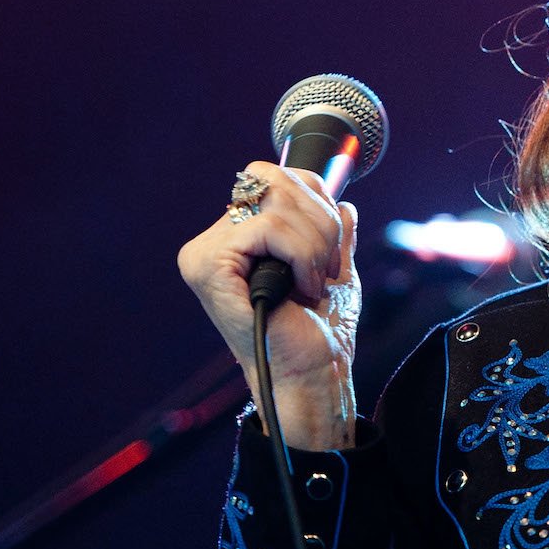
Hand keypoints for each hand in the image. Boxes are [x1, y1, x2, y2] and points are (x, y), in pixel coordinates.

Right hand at [177, 162, 360, 450]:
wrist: (313, 372)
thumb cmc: (318, 330)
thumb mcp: (332, 266)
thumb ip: (333, 230)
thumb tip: (344, 200)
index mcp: (233, 238)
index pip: (273, 176)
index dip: (316, 201)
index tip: (329, 249)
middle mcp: (210, 242)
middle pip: (275, 180)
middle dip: (319, 220)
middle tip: (324, 267)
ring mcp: (204, 254)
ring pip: (275, 202)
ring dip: (314, 243)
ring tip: (312, 280)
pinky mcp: (209, 267)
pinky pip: (266, 227)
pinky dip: (299, 254)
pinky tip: (300, 287)